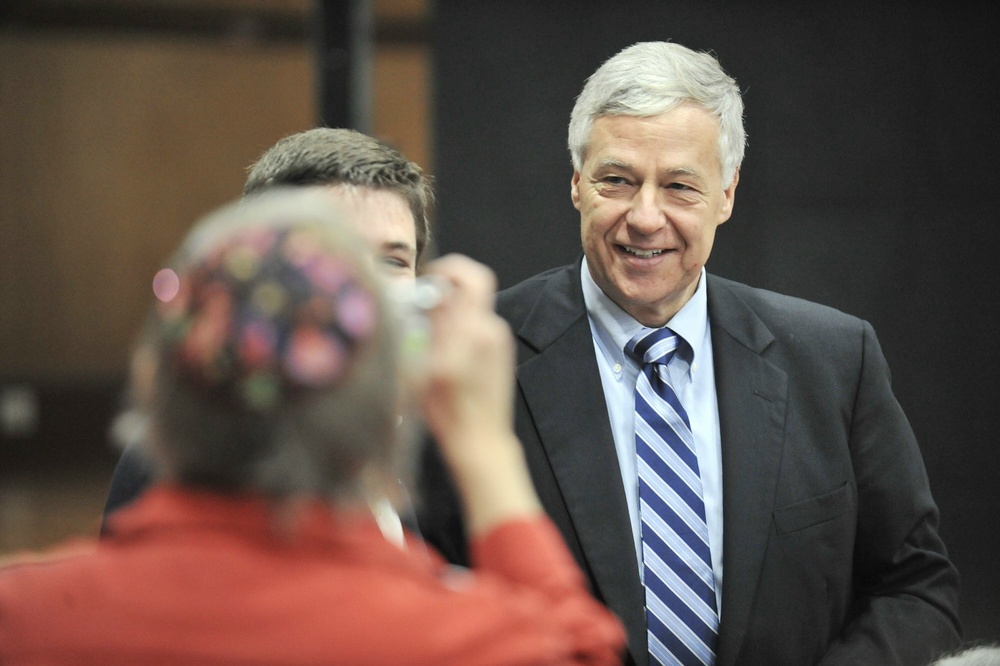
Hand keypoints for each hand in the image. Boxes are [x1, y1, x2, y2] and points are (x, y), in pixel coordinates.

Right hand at [415, 254, 541, 534]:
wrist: (481, 440)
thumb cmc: (449, 412)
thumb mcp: (423, 369)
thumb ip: (425, 328)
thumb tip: (422, 300)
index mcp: (473, 329)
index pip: (472, 277)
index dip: (449, 270)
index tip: (429, 281)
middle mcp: (491, 330)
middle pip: (468, 292)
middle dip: (442, 298)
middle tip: (422, 314)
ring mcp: (499, 341)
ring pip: (470, 311)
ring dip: (449, 317)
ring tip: (429, 343)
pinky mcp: (500, 353)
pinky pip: (476, 329)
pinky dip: (459, 332)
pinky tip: (443, 357)